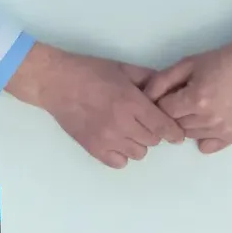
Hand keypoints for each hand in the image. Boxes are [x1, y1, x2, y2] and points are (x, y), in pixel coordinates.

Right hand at [5, 43, 183, 168]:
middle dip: (154, 132)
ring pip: (138, 153)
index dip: (174, 132)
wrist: (55, 82)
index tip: (176, 133)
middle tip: (144, 122)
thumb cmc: (91, 72)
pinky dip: (122, 155)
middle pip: (153, 141)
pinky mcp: (93, 148)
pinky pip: (119, 163)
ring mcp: (106, 139)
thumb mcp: (124, 69)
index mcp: (132, 103)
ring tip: (128, 131)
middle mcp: (122, 124)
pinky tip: (117, 142)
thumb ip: (149, 79)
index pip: (164, 127)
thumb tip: (170, 90)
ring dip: (138, 143)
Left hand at [143, 33, 231, 152]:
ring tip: (199, 107)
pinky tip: (207, 122)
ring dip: (188, 123)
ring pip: (189, 136)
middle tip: (185, 99)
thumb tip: (144, 98)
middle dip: (174, 113)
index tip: (171, 94)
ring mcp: (222, 130)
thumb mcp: (187, 64)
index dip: (163, 102)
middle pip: (174, 126)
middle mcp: (209, 119)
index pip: (163, 112)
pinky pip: (207, 147)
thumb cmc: (221, 61)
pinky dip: (202, 137)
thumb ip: (162, 81)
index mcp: (196, 100)